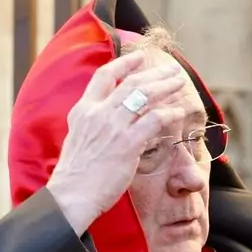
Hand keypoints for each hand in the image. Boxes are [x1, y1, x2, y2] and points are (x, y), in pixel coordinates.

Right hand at [47, 50, 188, 233]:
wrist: (72, 195)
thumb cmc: (76, 175)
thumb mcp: (78, 139)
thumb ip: (93, 125)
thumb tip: (110, 121)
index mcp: (83, 110)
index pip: (104, 76)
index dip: (124, 64)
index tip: (140, 57)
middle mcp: (98, 113)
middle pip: (131, 83)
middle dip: (155, 74)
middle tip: (172, 70)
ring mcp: (113, 127)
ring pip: (145, 96)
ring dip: (166, 87)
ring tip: (180, 83)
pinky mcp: (128, 143)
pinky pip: (154, 120)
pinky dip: (169, 113)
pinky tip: (178, 112)